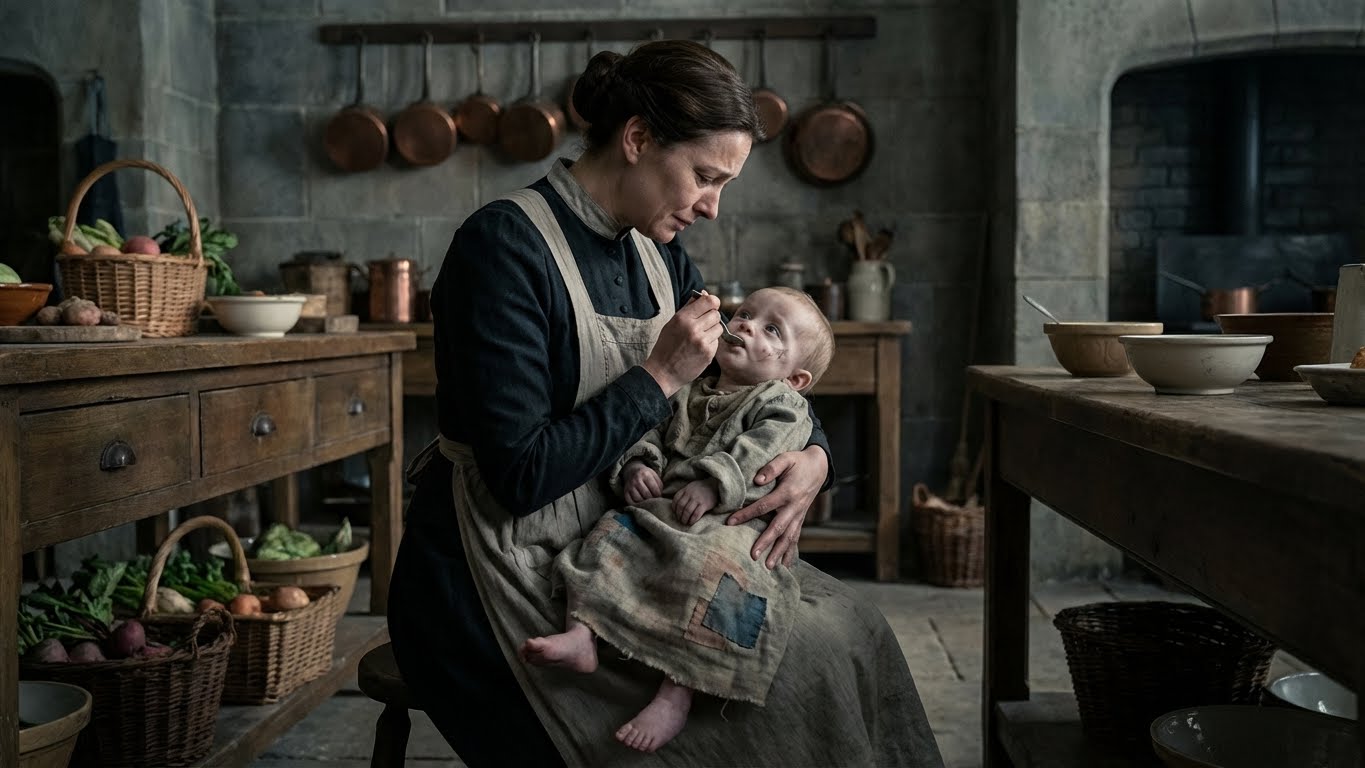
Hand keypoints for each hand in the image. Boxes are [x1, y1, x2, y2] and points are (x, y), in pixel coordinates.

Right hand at [622, 462, 662, 503]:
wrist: (632, 470)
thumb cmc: (646, 475)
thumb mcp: (654, 475)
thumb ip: (659, 485)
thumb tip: (660, 497)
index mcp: (645, 474)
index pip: (655, 489)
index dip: (658, 495)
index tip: (659, 496)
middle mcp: (636, 480)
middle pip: (647, 495)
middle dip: (652, 499)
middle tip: (654, 500)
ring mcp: (630, 486)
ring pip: (638, 499)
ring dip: (644, 503)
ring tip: (647, 501)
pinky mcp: (625, 492)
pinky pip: (630, 502)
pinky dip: (636, 505)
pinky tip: (640, 503)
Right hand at [641, 291, 721, 396]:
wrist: (663, 372)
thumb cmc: (666, 346)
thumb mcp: (673, 322)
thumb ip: (689, 307)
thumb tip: (704, 293)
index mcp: (683, 318)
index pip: (710, 301)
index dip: (713, 302)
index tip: (710, 306)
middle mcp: (693, 328)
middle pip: (716, 314)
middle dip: (711, 318)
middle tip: (702, 325)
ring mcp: (702, 341)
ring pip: (719, 327)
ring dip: (713, 330)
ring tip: (700, 337)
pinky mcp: (708, 353)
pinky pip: (717, 341)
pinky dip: (711, 343)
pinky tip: (700, 347)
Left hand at [672, 479, 718, 525]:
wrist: (715, 485)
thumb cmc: (702, 488)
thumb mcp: (691, 487)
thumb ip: (685, 494)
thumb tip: (677, 505)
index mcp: (686, 489)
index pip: (676, 499)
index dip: (674, 508)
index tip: (675, 513)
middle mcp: (691, 494)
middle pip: (681, 506)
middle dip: (679, 515)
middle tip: (679, 520)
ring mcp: (698, 499)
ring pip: (687, 511)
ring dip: (684, 519)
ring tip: (684, 522)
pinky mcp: (705, 504)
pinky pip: (696, 514)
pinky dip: (692, 520)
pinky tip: (691, 522)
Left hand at [727, 445, 827, 567]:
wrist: (819, 467)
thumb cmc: (798, 462)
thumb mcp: (786, 458)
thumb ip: (772, 468)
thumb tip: (757, 480)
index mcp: (787, 492)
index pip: (764, 506)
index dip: (746, 514)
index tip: (730, 522)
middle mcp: (794, 507)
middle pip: (778, 527)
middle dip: (766, 542)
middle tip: (753, 556)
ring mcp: (799, 515)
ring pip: (789, 537)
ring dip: (779, 552)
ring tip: (769, 566)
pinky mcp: (800, 519)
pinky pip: (796, 538)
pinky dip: (790, 552)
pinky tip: (784, 565)